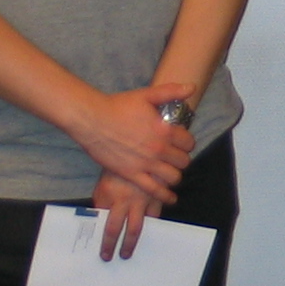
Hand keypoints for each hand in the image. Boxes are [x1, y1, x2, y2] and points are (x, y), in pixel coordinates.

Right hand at [70, 84, 194, 202]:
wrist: (92, 120)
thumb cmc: (118, 106)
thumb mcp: (147, 95)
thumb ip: (171, 91)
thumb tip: (191, 87)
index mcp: (165, 130)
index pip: (189, 142)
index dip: (187, 143)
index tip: (182, 144)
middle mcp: (158, 149)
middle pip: (183, 162)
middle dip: (182, 160)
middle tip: (175, 159)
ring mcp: (146, 164)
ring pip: (173, 177)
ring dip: (175, 176)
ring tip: (171, 174)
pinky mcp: (132, 174)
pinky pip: (154, 190)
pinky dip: (165, 196)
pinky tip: (170, 198)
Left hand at [92, 171, 165, 260]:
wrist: (134, 149)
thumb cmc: (115, 169)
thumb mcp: (103, 185)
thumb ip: (103, 203)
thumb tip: (100, 220)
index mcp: (110, 197)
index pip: (108, 227)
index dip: (107, 243)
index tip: (105, 254)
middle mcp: (127, 200)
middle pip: (125, 231)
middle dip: (123, 247)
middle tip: (120, 256)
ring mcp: (143, 198)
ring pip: (142, 226)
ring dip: (137, 240)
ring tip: (133, 249)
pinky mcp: (157, 195)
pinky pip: (156, 215)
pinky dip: (153, 224)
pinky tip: (150, 231)